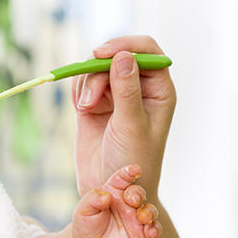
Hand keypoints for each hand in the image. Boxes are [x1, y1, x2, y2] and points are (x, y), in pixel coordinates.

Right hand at [71, 36, 175, 196]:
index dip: (126, 46)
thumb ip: (127, 90)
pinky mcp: (95, 103)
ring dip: (87, 83)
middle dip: (99, 70)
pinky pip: (83, 82)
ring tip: (85, 109)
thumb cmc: (132, 163)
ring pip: (97, 68)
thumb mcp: (131, 126)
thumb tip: (123, 56)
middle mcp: (138, 88)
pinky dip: (79, 90)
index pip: (147, 51)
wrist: (110, 192)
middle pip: (117, 56)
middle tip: (88, 96)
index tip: (102, 54)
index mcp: (158, 90)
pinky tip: (82, 109)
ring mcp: (115, 95)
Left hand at [72, 164, 160, 237]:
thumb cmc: (86, 224)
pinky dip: (155, 229)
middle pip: (138, 193)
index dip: (129, 172)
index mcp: (114, 191)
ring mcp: (136, 217)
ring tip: (142, 217)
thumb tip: (106, 196)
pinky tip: (150, 232)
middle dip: (138, 194)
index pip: (122, 178)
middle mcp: (127, 202)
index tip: (135, 169)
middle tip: (133, 200)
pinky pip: (154, 229)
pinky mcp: (142, 234)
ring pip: (150, 210)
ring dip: (149, 212)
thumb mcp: (83, 210)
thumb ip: (92, 200)